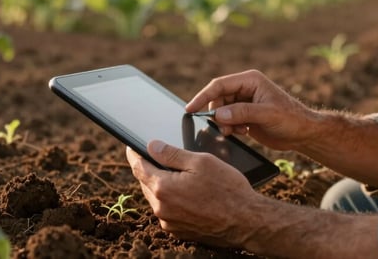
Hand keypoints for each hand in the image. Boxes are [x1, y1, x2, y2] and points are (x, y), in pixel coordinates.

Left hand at [126, 140, 257, 245]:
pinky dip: (170, 199)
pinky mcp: (179, 231)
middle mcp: (162, 208)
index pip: (139, 167)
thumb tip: (152, 146)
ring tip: (173, 173)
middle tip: (154, 156)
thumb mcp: (201, 162)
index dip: (134, 154)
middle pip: (146, 183)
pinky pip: (167, 210)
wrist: (246, 222)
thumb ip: (172, 154)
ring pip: (156, 197)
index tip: (131, 146)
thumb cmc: (227, 189)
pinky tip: (185, 192)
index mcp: (164, 188)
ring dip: (160, 184)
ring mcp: (169, 222)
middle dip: (149, 168)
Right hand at [186, 69, 315, 150]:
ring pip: (220, 111)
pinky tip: (242, 133)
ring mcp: (244, 102)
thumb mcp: (267, 114)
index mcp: (250, 80)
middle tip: (224, 129)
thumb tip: (217, 114)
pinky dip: (229, 128)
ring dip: (223, 123)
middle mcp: (245, 89)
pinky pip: (227, 120)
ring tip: (236, 132)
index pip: (219, 85)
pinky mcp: (245, 115)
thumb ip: (242, 113)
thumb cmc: (291, 119)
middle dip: (216, 114)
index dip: (203, 96)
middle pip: (217, 98)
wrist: (303, 134)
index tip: (190, 109)